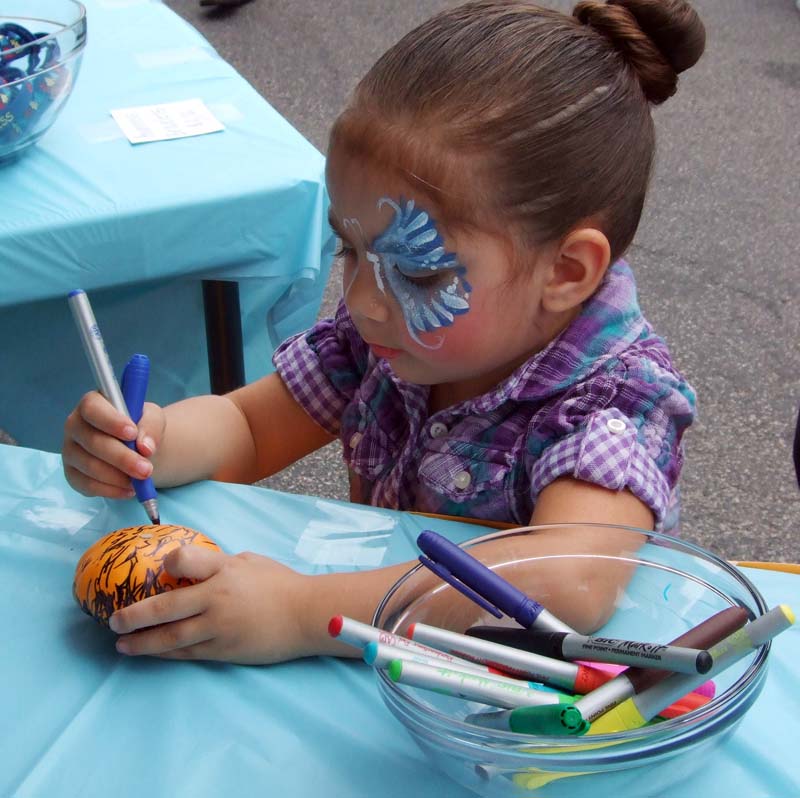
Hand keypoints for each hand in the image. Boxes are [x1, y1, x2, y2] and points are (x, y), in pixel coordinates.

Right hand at [62, 391, 165, 497]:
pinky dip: (111, 490)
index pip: (92, 408)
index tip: (133, 433)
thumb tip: (145, 448)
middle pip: (92, 442)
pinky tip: (129, 490)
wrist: (137, 448)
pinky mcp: (72, 474)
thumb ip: (151, 426)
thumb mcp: (153, 418)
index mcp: (92, 404)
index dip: (111, 421)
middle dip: (122, 458)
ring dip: (118, 476)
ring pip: (90, 466)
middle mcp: (75, 425)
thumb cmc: (140, 427)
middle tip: (146, 469)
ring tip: (142, 479)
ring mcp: (70, 451)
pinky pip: (87, 485)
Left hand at [109, 546, 312, 663]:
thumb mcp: (250, 561)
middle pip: (164, 607)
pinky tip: (150, 652)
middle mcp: (217, 597)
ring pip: (170, 637)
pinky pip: (186, 652)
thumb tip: (195, 568)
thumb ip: (221, 564)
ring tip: (121, 644)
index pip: (183, 560)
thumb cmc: (280, 583)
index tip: (157, 569)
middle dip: (133, 616)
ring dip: (140, 642)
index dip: (166, 564)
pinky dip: (164, 652)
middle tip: (112, 622)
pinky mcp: (223, 650)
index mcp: (225, 568)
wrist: (305, 615)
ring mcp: (218, 627)